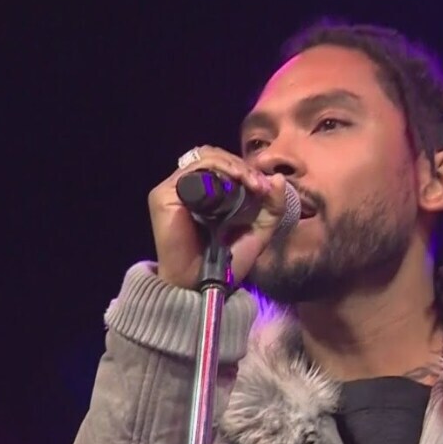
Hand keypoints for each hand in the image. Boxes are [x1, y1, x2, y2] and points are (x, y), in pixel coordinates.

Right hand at [148, 145, 289, 288]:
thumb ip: (272, 207)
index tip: (267, 187)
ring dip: (233, 166)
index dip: (247, 170)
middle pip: (216, 157)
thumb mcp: (258, 232)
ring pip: (205, 158)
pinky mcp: (164, 195)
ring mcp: (174, 189)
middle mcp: (189, 189)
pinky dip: (218, 170)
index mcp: (208, 194)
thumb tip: (277, 178)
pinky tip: (235, 182)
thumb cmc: (226, 263)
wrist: (203, 286)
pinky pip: (192, 170)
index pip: (225, 166)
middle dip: (243, 167)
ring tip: (251, 183)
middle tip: (260, 185)